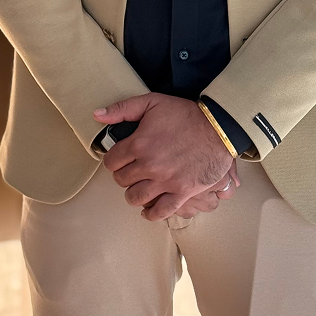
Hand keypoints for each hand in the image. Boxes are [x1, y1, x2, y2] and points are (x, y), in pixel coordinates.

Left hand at [94, 92, 235, 222]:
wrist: (218, 128)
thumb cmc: (186, 114)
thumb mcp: (152, 102)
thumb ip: (122, 109)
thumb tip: (97, 115)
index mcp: (139, 143)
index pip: (111, 161)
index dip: (113, 160)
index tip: (118, 159)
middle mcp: (149, 165)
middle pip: (122, 180)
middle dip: (123, 175)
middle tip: (130, 171)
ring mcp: (166, 181)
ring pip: (136, 197)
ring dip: (133, 194)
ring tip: (138, 188)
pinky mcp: (182, 192)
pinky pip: (160, 211)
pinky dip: (150, 213)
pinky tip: (148, 209)